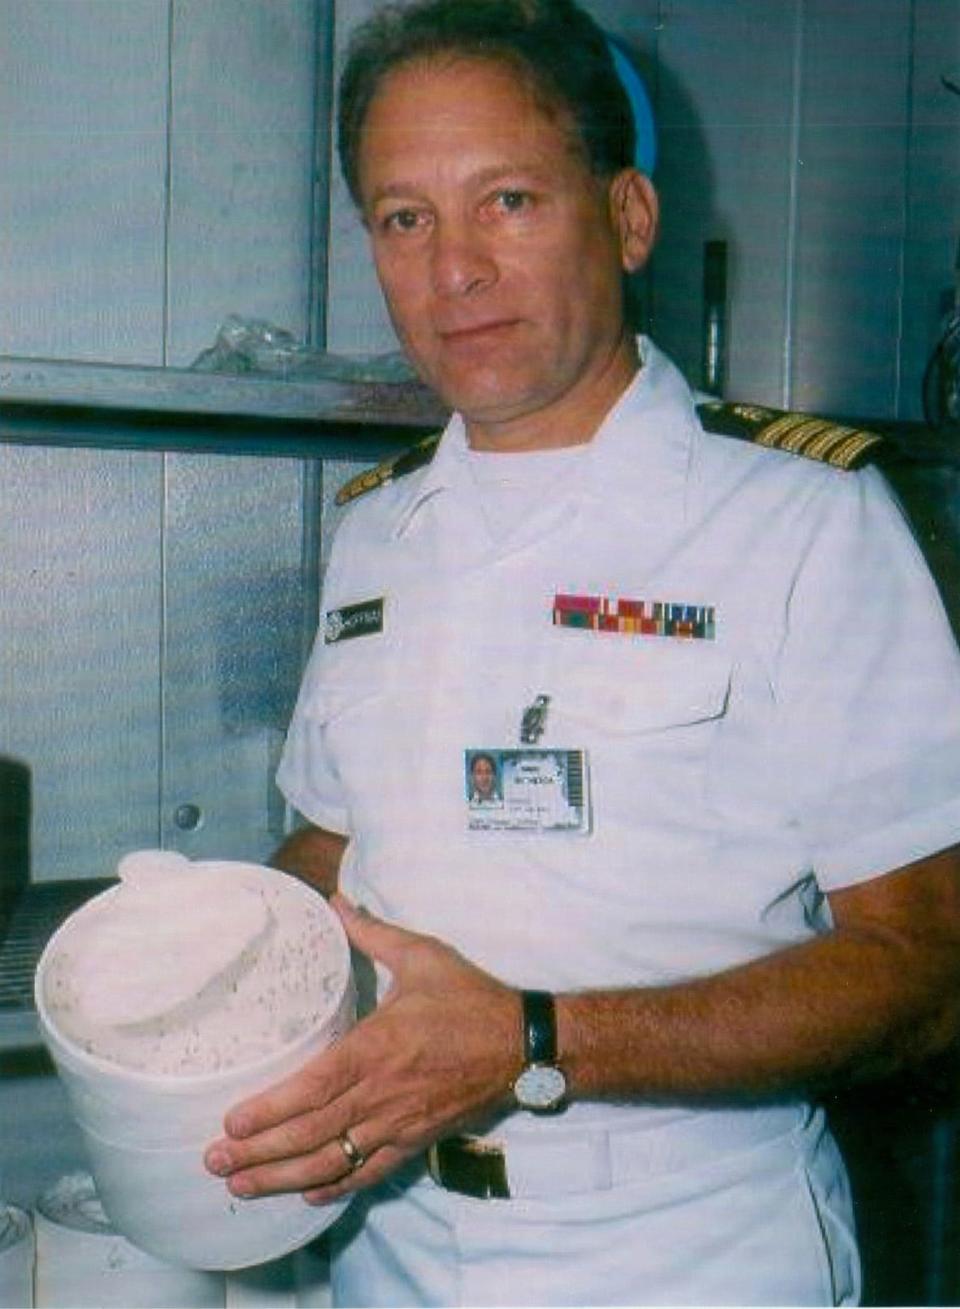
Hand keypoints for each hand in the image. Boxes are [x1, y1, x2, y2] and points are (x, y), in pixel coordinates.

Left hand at [204, 896, 521, 1203]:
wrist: (521, 1044)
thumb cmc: (469, 998)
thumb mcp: (422, 955)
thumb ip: (373, 933)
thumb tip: (337, 901)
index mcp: (378, 1047)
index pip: (315, 1087)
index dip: (271, 1111)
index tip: (232, 1123)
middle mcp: (382, 1093)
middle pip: (312, 1133)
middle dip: (259, 1154)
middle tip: (215, 1164)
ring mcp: (398, 1124)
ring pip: (333, 1162)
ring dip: (284, 1179)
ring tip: (242, 1185)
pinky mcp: (415, 1141)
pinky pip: (369, 1172)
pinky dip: (335, 1187)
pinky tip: (306, 1195)